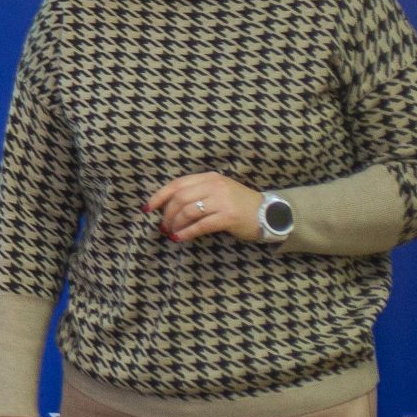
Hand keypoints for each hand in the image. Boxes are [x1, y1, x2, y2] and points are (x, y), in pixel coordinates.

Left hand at [144, 173, 265, 244]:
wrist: (268, 213)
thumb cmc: (239, 204)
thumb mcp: (218, 191)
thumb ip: (197, 193)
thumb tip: (168, 207)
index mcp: (209, 177)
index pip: (177, 184)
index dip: (159, 196)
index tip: (147, 208)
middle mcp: (214, 185)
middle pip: (179, 198)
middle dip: (167, 214)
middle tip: (163, 226)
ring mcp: (222, 200)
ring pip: (188, 211)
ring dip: (175, 224)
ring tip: (171, 233)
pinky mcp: (228, 216)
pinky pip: (201, 225)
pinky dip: (187, 232)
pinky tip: (180, 238)